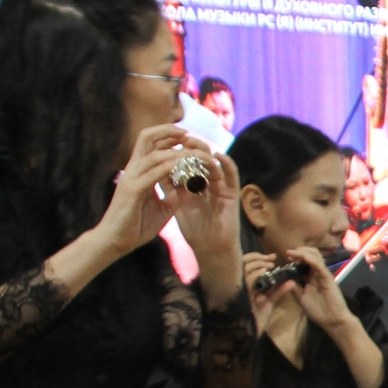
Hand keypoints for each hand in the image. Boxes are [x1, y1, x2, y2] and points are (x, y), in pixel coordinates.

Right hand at [93, 124, 187, 254]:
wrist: (115, 242)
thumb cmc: (137, 225)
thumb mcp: (164, 207)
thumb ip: (177, 194)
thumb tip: (196, 185)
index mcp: (139, 171)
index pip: (150, 142)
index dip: (168, 135)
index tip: (188, 137)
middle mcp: (133, 170)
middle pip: (147, 138)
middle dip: (168, 131)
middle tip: (189, 134)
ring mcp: (131, 178)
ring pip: (153, 154)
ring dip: (176, 152)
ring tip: (194, 153)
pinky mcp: (132, 191)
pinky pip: (153, 174)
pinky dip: (169, 168)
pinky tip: (183, 168)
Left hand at [163, 132, 240, 263]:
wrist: (210, 250)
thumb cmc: (195, 231)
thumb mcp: (177, 205)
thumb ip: (170, 188)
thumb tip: (155, 169)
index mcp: (195, 184)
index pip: (187, 162)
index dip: (178, 151)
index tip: (166, 142)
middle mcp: (208, 182)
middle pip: (200, 158)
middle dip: (189, 147)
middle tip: (178, 138)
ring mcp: (221, 186)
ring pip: (214, 162)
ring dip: (204, 152)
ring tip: (192, 143)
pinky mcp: (232, 193)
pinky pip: (232, 174)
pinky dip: (227, 163)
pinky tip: (217, 155)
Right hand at [242, 251, 293, 334]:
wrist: (256, 327)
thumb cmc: (261, 311)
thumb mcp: (269, 296)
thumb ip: (277, 286)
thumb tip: (289, 278)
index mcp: (244, 281)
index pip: (245, 262)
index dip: (256, 256)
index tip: (272, 256)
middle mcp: (240, 284)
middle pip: (244, 264)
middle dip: (258, 259)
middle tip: (271, 260)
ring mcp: (242, 290)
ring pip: (246, 271)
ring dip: (258, 265)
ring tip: (270, 265)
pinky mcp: (245, 296)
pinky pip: (249, 283)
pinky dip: (257, 275)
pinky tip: (265, 272)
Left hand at [289, 246, 358, 333]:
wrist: (332, 320)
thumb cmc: (318, 311)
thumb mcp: (301, 297)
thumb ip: (295, 287)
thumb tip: (285, 278)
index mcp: (312, 277)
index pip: (305, 261)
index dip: (296, 257)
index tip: (286, 257)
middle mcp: (318, 273)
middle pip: (311, 254)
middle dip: (299, 251)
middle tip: (289, 253)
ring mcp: (323, 274)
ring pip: (315, 256)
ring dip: (303, 252)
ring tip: (293, 253)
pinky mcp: (328, 277)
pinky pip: (319, 265)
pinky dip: (311, 259)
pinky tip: (302, 257)